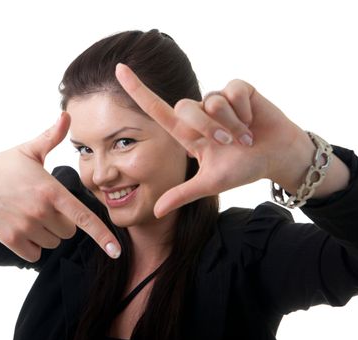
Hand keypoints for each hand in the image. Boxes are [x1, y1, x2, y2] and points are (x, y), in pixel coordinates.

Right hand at [0, 113, 121, 261]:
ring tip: (31, 214)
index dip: (102, 235)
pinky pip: (35, 254)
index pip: (83, 217)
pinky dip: (32, 245)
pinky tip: (22, 228)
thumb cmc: (3, 165)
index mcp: (51, 190)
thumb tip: (66, 115)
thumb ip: (51, 136)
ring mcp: (25, 227)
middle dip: (63, 222)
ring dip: (48, 234)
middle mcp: (40, 211)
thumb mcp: (29, 150)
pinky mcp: (11, 240)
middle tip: (45, 206)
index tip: (115, 251)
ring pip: (53, 243)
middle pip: (69, 231)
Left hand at [115, 63, 311, 216]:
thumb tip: (157, 213)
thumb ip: (182, 194)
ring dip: (232, 123)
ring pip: (212, 101)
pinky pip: (233, 91)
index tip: (118, 69)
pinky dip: (245, 110)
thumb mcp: (210, 183)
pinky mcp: (239, 89)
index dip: (137, 89)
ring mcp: (218, 100)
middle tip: (229, 142)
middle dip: (208, 128)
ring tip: (246, 135)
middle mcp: (199, 113)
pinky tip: (253, 119)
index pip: (156, 109)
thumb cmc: (243, 169)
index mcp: (187, 133)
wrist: (277, 158)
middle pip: (185, 107)